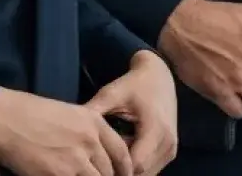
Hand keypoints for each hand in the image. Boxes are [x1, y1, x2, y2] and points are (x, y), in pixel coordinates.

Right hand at [0, 87, 133, 175]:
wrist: (6, 119)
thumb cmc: (31, 113)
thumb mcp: (69, 113)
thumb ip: (87, 131)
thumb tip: (96, 152)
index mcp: (94, 123)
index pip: (121, 151)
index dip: (126, 167)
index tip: (126, 175)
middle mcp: (90, 141)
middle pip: (110, 170)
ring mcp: (76, 160)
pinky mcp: (58, 175)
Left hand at [85, 52, 178, 174]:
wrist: (160, 75)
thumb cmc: (134, 84)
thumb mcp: (112, 94)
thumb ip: (93, 112)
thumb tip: (71, 130)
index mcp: (156, 129)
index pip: (135, 164)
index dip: (113, 169)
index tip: (94, 164)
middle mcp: (168, 143)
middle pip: (140, 173)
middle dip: (118, 172)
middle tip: (96, 165)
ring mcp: (171, 149)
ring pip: (146, 174)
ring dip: (127, 171)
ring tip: (107, 160)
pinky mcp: (170, 151)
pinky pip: (151, 169)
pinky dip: (135, 167)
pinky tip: (120, 156)